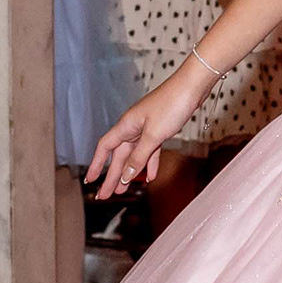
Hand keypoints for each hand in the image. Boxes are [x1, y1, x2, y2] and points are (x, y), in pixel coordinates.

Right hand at [88, 69, 205, 196]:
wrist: (192, 87)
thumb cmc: (171, 104)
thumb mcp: (154, 135)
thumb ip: (139, 157)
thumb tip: (125, 175)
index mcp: (126, 125)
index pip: (105, 148)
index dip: (96, 164)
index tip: (90, 180)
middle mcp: (133, 127)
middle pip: (119, 156)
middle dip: (112, 176)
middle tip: (105, 195)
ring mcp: (147, 128)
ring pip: (134, 155)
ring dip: (129, 172)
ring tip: (123, 189)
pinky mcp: (160, 129)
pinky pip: (150, 150)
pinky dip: (149, 163)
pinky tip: (151, 175)